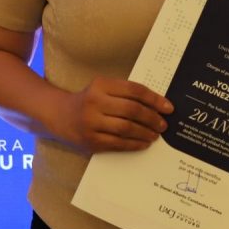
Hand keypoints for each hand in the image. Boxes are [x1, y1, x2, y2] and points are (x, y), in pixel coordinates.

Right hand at [57, 78, 172, 153]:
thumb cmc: (89, 100)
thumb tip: (157, 105)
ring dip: (145, 133)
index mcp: (101, 85)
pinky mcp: (91, 140)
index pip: (134, 90)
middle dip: (152, 118)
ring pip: (126, 128)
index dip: (154, 99)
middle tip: (163, 124)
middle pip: (132, 110)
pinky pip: (118, 143)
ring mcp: (91, 122)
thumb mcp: (103, 88)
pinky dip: (134, 144)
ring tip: (156, 135)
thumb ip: (125, 93)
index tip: (168, 107)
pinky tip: (144, 143)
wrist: (60, 115)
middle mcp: (95, 102)